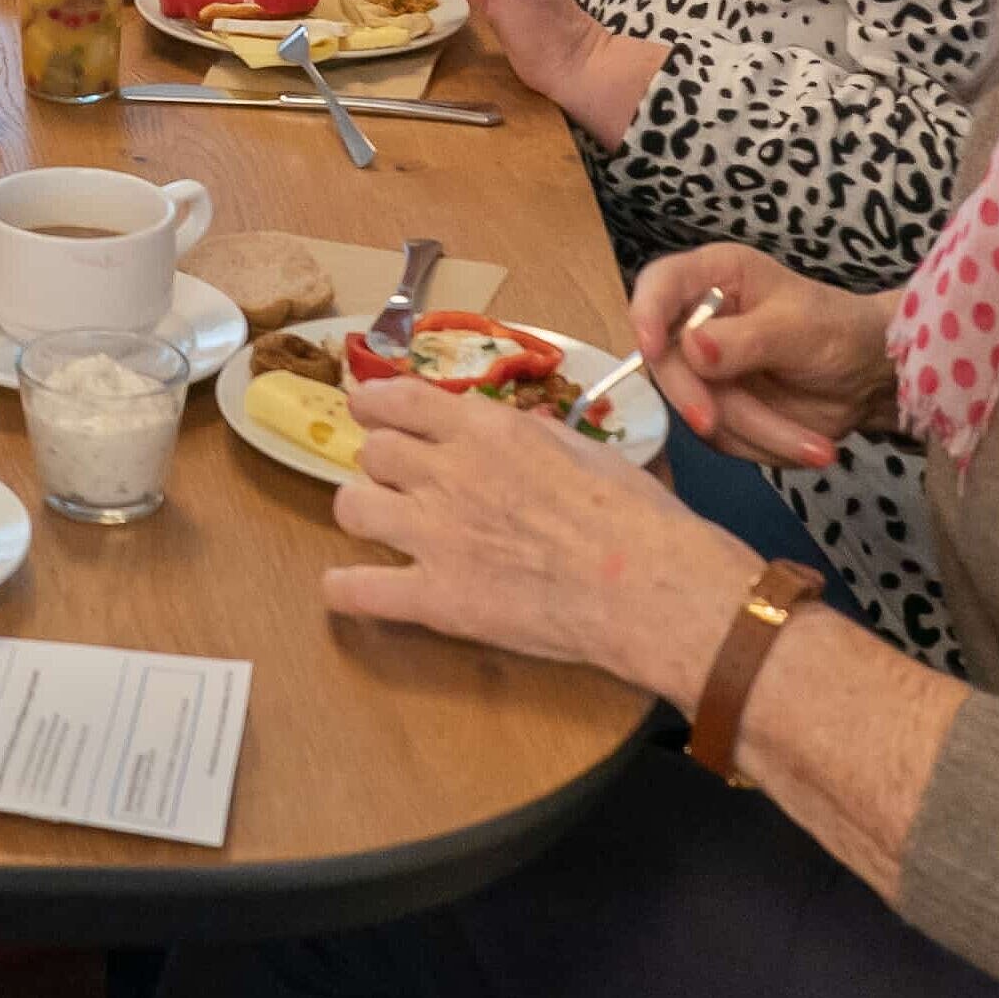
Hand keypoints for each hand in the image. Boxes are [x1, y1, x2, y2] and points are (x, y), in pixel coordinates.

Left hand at [323, 373, 760, 706]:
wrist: (653, 587)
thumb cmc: (637, 516)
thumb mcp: (581, 448)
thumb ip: (528, 436)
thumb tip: (508, 428)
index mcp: (483, 431)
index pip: (393, 399)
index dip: (374, 405)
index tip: (371, 412)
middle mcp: (446, 474)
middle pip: (371, 453)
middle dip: (383, 464)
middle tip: (404, 482)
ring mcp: (434, 536)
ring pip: (350, 506)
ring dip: (364, 513)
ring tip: (384, 526)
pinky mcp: (437, 598)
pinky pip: (357, 590)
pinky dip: (345, 589)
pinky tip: (348, 588)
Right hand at [630, 246, 900, 471]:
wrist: (874, 381)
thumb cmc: (841, 332)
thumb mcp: (801, 328)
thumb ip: (746, 338)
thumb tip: (690, 346)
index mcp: (714, 276)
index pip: (658, 284)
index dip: (645, 313)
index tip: (653, 349)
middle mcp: (698, 320)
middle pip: (667, 361)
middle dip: (700, 398)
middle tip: (717, 424)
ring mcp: (705, 369)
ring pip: (698, 408)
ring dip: (757, 432)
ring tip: (817, 447)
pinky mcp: (719, 408)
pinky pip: (721, 437)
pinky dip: (763, 447)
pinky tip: (805, 444)